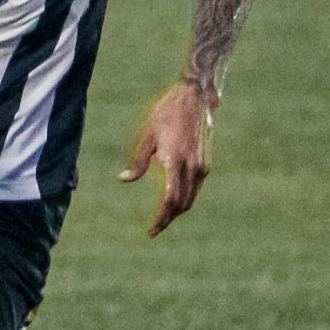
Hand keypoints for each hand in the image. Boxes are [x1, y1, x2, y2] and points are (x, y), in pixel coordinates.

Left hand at [120, 81, 213, 237]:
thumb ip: (138, 161)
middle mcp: (193, 167)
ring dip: (177, 211)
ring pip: (190, 198)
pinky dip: (184, 199)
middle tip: (154, 229)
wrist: (194, 99)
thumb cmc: (166, 114)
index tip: (152, 230)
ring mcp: (202, 166)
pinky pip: (195, 189)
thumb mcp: (147, 135)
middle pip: (182, 204)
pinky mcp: (205, 163)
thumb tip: (124, 179)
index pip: (170, 199)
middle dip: (168, 219)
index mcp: (176, 161)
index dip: (161, 217)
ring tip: (162, 219)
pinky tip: (172, 203)